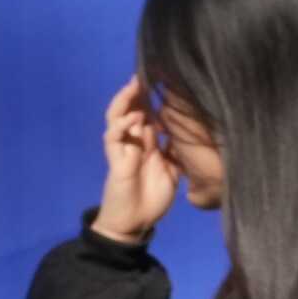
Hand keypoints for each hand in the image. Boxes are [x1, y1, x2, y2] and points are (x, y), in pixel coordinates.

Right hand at [95, 78, 178, 245]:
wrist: (135, 222)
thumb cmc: (152, 198)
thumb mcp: (171, 171)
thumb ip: (174, 153)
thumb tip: (184, 136)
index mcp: (146, 144)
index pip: (145, 114)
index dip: (151, 99)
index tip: (162, 81)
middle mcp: (132, 143)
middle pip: (129, 110)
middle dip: (136, 93)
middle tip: (143, 75)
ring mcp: (122, 150)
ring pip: (116, 118)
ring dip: (125, 102)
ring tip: (134, 87)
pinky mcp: (116, 162)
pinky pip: (113, 138)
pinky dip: (122, 126)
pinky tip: (133, 118)